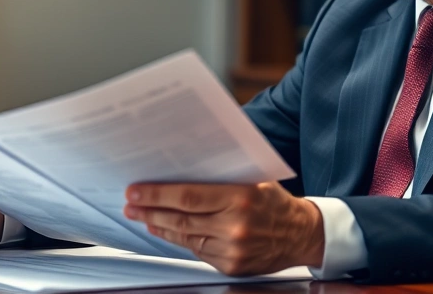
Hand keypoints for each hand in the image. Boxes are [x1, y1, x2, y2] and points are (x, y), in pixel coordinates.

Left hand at [123, 182, 323, 275]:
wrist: (301, 234)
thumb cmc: (275, 201)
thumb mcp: (254, 178)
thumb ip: (223, 175)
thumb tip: (181, 166)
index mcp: (241, 197)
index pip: (188, 196)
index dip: (157, 194)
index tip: (135, 191)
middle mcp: (236, 226)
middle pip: (181, 219)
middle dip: (150, 210)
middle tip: (130, 204)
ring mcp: (233, 249)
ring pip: (185, 237)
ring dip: (159, 226)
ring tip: (142, 216)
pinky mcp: (231, 266)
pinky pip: (198, 251)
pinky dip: (180, 240)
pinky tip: (167, 231)